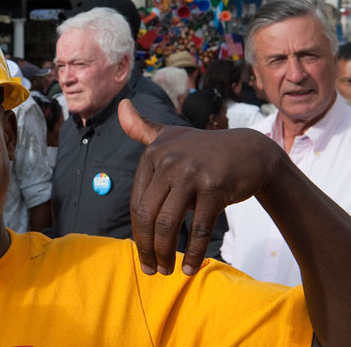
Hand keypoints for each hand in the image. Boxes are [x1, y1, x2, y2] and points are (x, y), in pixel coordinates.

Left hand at [118, 99, 277, 275]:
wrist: (252, 152)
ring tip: (167, 270)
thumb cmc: (205, 149)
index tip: (141, 253)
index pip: (137, 202)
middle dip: (146, 247)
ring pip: (167, 223)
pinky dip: (191, 252)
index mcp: (154, 153)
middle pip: (148, 215)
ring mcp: (191, 173)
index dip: (137, 232)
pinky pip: (197, 227)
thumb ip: (143, 128)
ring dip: (165, 253)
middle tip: (151, 270)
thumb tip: (121, 105)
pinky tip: (189, 268)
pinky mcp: (214, 187)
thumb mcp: (171, 135)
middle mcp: (169, 161)